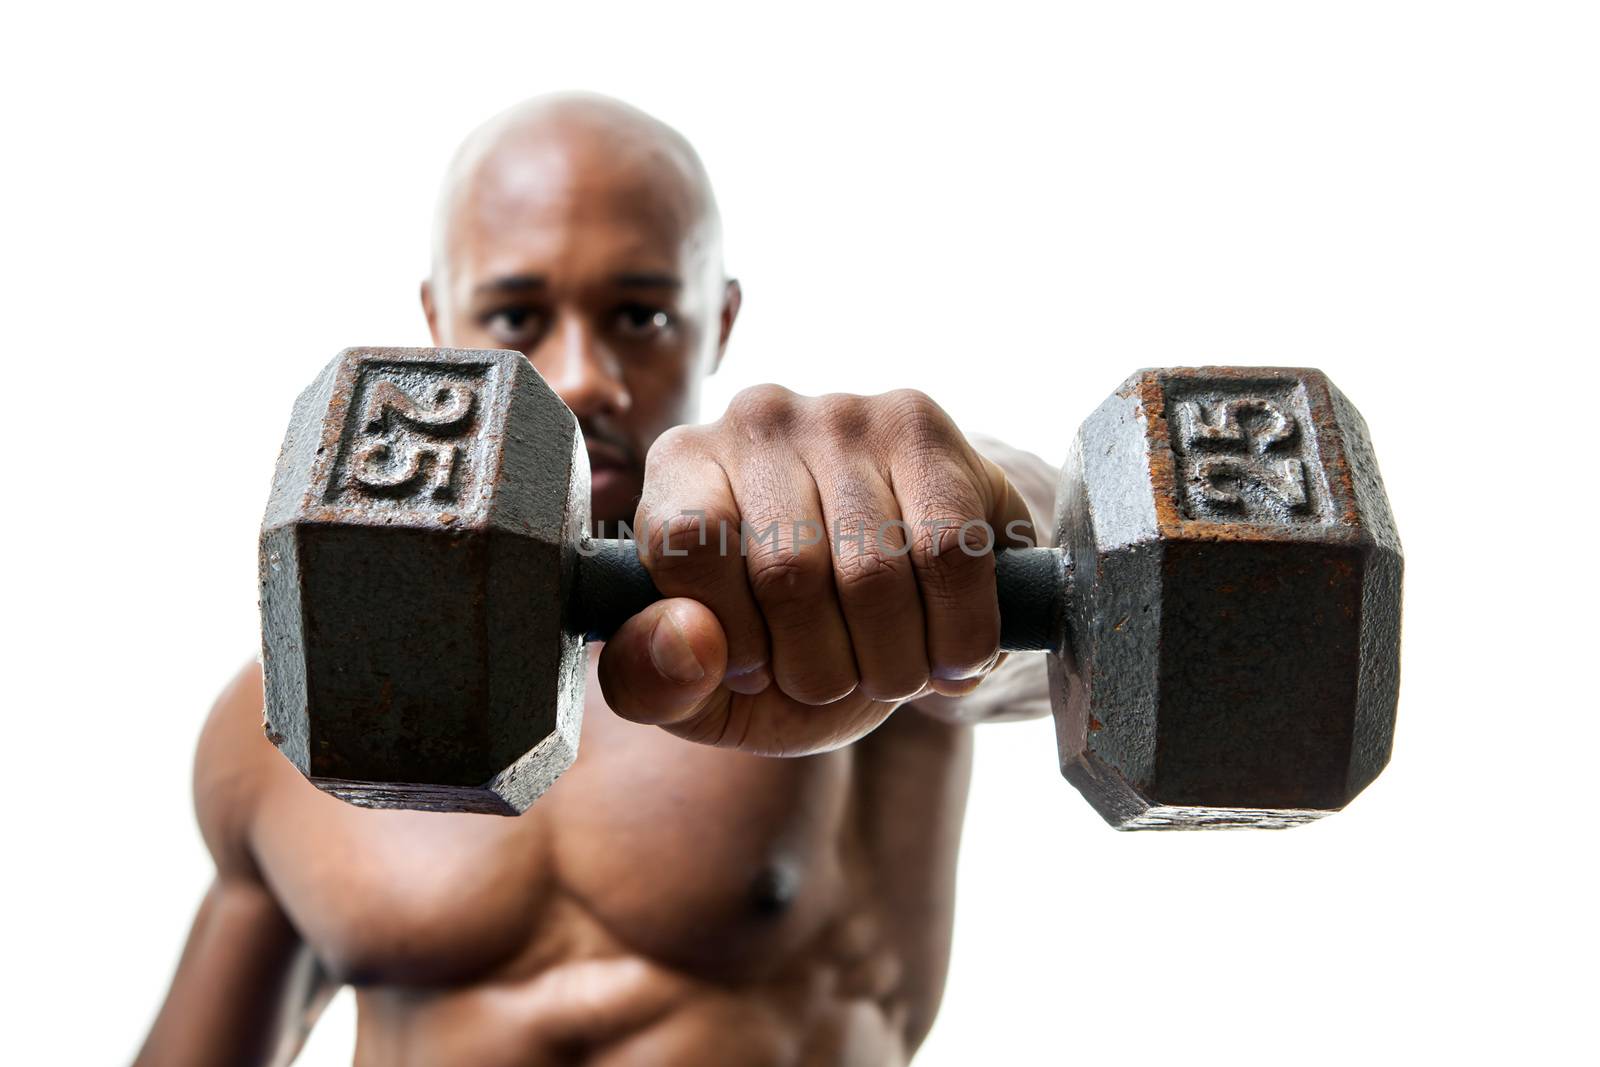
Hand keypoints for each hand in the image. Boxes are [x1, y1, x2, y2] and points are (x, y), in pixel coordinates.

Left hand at [596, 385, 1034, 754]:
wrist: (891, 620)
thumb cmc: (779, 651)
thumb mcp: (700, 691)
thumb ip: (654, 681)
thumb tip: (689, 642)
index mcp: (680, 468)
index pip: (689, 543)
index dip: (735, 634)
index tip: (758, 669)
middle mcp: (757, 419)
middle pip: (789, 571)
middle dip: (822, 670)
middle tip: (837, 683)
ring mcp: (846, 414)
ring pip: (876, 573)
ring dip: (892, 664)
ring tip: (891, 671)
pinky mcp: (926, 430)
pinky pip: (952, 556)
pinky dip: (957, 636)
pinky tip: (947, 651)